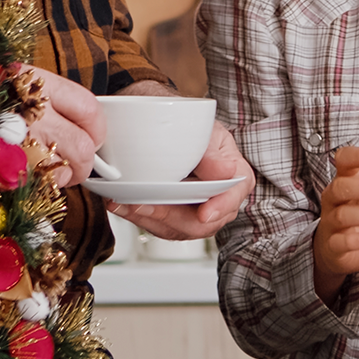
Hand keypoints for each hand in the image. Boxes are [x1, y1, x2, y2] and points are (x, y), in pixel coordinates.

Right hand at [22, 67, 106, 187]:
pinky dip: (36, 185)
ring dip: (60, 176)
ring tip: (49, 171)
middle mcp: (29, 111)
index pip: (89, 108)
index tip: (96, 138)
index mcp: (38, 83)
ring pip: (59, 170)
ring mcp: (11, 142)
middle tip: (81, 168)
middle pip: (80, 146)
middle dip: (85, 162)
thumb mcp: (21, 82)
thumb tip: (83, 128)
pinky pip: (31, 185)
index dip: (98, 129)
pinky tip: (28, 176)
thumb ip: (52, 99)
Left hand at [106, 120, 254, 238]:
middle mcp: (217, 200)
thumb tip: (226, 171)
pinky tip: (123, 205)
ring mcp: (195, 212)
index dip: (221, 207)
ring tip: (127, 203)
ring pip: (175, 228)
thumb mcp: (210, 133)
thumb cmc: (199, 131)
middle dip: (171, 216)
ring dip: (148, 217)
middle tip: (147, 204)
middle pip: (201, 222)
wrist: (177, 130)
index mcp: (234, 177)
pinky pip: (157, 225)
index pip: (233, 195)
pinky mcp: (173, 217)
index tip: (204, 212)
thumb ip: (213, 154)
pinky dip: (138, 216)